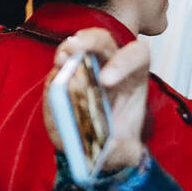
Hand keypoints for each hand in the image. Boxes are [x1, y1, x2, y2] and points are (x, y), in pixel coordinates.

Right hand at [42, 29, 148, 172]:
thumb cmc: (117, 142)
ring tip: (60, 60)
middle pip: (104, 40)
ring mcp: (86, 68)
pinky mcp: (65, 76)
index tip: (106, 81)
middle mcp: (111, 66)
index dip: (123, 62)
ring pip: (79, 44)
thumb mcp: (127, 150)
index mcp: (133, 77)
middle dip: (91, 42)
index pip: (136, 56)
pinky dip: (56, 72)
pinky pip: (60, 68)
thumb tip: (108, 146)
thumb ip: (123, 150)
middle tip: (75, 50)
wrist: (99, 147)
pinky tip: (55, 78)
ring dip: (68, 49)